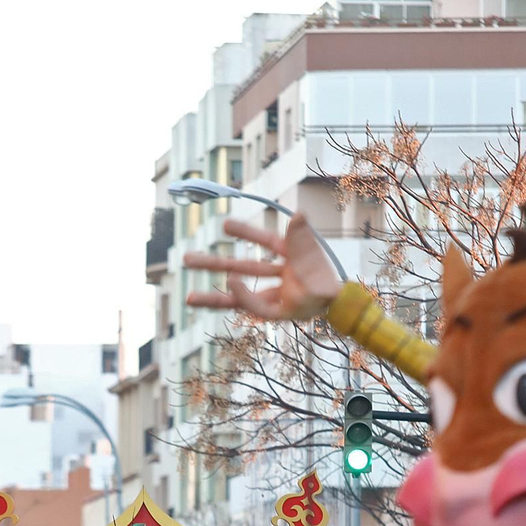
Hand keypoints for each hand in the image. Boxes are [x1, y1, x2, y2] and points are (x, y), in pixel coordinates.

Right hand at [182, 215, 341, 321]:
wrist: (340, 305)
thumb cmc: (327, 280)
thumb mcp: (314, 256)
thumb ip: (302, 238)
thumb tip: (297, 213)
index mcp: (288, 256)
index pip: (265, 241)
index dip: (246, 232)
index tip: (225, 225)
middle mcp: (276, 275)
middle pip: (241, 268)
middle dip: (213, 264)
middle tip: (185, 259)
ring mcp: (274, 295)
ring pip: (239, 297)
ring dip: (214, 298)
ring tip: (187, 299)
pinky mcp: (277, 312)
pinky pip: (257, 306)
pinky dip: (244, 296)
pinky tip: (229, 286)